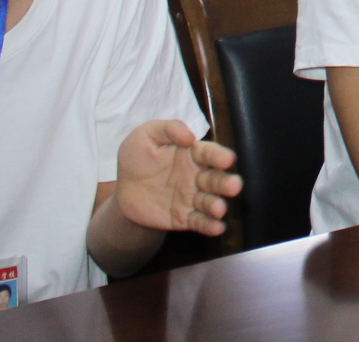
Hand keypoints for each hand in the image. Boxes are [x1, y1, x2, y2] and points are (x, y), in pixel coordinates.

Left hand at [112, 117, 239, 235]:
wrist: (124, 191)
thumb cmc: (137, 158)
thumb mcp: (145, 136)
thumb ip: (167, 129)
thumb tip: (189, 137)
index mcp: (191, 154)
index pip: (209, 153)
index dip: (218, 156)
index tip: (227, 160)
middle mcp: (196, 176)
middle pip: (215, 178)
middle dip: (225, 182)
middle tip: (234, 186)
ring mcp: (191, 198)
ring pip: (209, 201)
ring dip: (217, 205)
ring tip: (219, 209)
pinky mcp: (184, 218)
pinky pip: (198, 222)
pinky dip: (209, 226)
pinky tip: (217, 228)